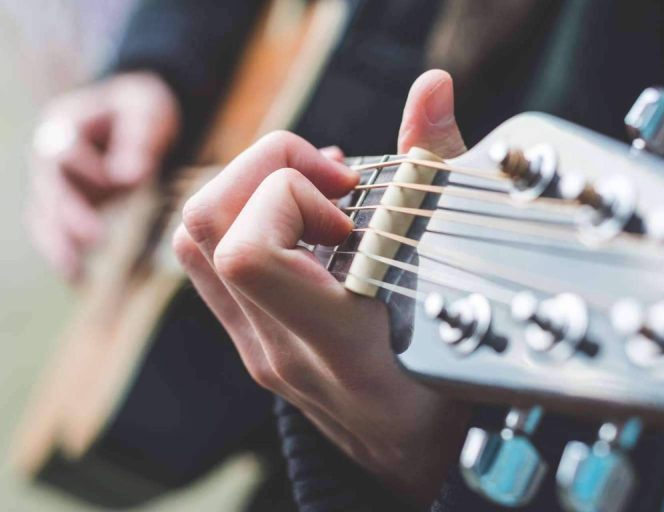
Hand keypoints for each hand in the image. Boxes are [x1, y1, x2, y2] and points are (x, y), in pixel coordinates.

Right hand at [26, 71, 179, 280]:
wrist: (135, 118)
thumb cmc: (141, 110)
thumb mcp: (146, 112)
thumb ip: (138, 139)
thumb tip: (129, 177)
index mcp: (66, 124)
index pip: (64, 150)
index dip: (88, 169)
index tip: (119, 183)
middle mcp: (50, 155)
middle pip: (50, 188)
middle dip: (70, 214)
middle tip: (94, 238)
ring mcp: (55, 184)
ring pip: (45, 216)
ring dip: (58, 245)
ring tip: (75, 273)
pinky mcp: (66, 207)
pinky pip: (57, 232)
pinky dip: (65, 255)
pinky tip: (78, 280)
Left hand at [173, 70, 468, 503]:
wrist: (416, 461)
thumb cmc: (453, 384)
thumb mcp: (458, 287)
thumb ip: (436, 179)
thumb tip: (431, 89)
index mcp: (334, 343)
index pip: (248, 252)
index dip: (290, 195)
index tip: (351, 203)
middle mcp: (278, 347)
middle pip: (203, 228)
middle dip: (264, 169)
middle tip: (332, 180)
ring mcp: (255, 346)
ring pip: (194, 241)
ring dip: (249, 188)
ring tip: (317, 193)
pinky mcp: (251, 340)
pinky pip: (214, 260)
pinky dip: (248, 215)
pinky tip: (307, 220)